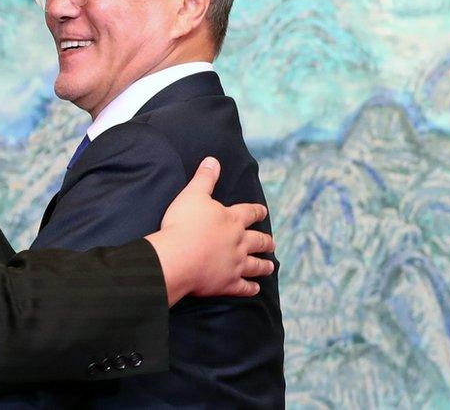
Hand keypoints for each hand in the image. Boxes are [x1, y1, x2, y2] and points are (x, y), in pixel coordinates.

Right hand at [144, 157, 274, 305]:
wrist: (177, 257)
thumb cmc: (183, 224)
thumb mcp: (192, 194)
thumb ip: (204, 178)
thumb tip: (213, 160)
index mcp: (232, 220)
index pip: (250, 212)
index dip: (257, 211)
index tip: (263, 211)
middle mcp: (239, 242)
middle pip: (258, 240)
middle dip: (266, 241)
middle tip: (272, 242)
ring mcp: (235, 264)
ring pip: (255, 265)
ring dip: (264, 265)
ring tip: (271, 265)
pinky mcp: (227, 283)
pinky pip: (243, 287)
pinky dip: (250, 288)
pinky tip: (255, 289)